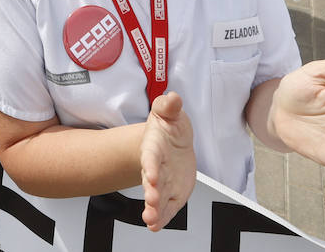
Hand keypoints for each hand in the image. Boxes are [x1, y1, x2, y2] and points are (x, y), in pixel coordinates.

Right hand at [139, 93, 195, 231]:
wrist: (173, 143)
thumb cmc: (169, 128)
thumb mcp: (170, 112)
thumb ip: (169, 106)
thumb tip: (173, 98)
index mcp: (153, 147)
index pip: (151, 157)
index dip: (151, 166)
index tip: (151, 175)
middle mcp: (156, 167)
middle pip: (152, 181)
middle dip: (151, 192)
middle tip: (151, 201)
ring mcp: (164, 183)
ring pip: (157, 198)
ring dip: (154, 209)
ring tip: (150, 219)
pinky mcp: (172, 194)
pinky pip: (166, 208)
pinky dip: (161, 218)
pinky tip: (155, 225)